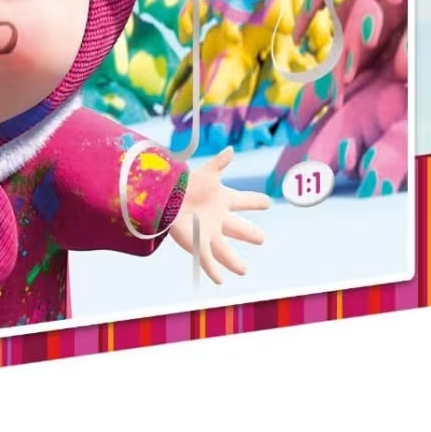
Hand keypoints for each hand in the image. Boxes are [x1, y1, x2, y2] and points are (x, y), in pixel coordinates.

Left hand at [169, 147, 270, 285]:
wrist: (163, 194)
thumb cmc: (184, 183)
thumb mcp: (206, 173)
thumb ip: (220, 163)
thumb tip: (230, 150)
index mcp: (222, 201)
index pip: (244, 201)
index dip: (256, 201)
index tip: (267, 202)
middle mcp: (217, 219)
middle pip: (239, 228)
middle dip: (251, 233)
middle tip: (260, 238)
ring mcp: (208, 232)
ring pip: (224, 250)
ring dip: (233, 261)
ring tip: (242, 270)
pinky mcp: (196, 242)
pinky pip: (206, 259)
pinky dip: (213, 270)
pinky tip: (219, 281)